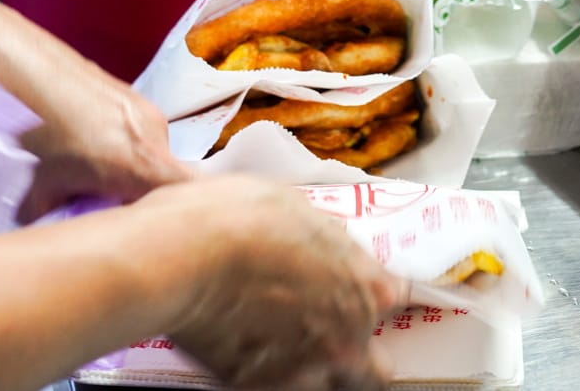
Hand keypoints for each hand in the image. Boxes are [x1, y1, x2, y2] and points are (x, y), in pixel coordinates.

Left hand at [0, 0, 192, 222]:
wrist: (17, 65)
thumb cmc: (30, 125)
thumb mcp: (38, 184)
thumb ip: (56, 215)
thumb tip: (51, 229)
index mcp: (140, 161)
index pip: (191, 194)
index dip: (185, 214)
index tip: (164, 230)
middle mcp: (155, 134)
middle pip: (168, 179)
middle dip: (142, 196)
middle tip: (106, 206)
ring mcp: (147, 110)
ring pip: (152, 156)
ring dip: (129, 170)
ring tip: (88, 171)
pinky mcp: (134, 96)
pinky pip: (140, 134)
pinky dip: (120, 147)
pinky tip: (84, 144)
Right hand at [132, 175, 407, 390]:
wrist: (181, 256)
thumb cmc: (238, 218)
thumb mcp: (296, 207)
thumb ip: (327, 240)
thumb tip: (329, 245)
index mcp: (365, 286)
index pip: (397, 299)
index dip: (380, 293)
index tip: (367, 291)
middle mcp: (347, 336)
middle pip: (376, 366)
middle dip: (359, 352)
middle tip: (328, 331)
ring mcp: (306, 370)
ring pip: (331, 385)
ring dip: (316, 368)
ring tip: (282, 342)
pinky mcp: (260, 389)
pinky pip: (279, 388)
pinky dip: (269, 374)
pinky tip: (247, 346)